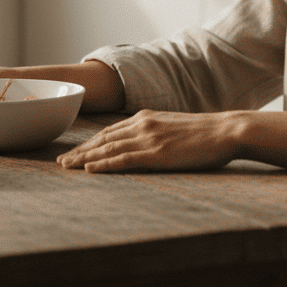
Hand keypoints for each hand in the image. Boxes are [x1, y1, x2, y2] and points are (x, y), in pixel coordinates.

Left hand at [57, 109, 241, 172]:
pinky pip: (123, 159)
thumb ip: (155, 133)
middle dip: (80, 150)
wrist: (225, 130)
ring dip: (84, 158)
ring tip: (67, 167)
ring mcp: (148, 138)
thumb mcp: (174, 127)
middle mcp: (142, 124)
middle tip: (61, 162)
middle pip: (102, 139)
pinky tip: (89, 169)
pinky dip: (103, 164)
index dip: (90, 142)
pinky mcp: (156, 153)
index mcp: (146, 117)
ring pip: (107, 149)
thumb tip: (144, 144)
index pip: (109, 131)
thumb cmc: (205, 133)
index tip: (74, 152)